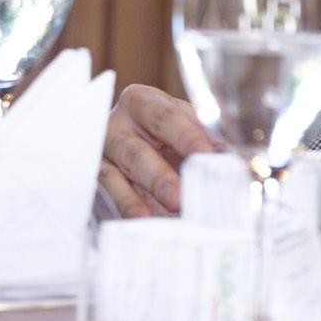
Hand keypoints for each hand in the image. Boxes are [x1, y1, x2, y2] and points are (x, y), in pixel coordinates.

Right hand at [100, 83, 217, 216]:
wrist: (127, 135)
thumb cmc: (162, 128)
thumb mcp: (183, 123)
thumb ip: (204, 139)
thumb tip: (226, 160)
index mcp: (143, 102)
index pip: (166, 118)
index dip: (187, 137)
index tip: (206, 156)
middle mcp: (116, 124)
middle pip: (136, 151)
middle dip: (160, 177)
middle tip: (180, 197)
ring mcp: (101, 152)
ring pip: (116, 175)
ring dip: (138, 198)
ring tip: (163, 212)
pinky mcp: (93, 176)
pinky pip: (107, 194)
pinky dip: (125, 206)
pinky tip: (141, 219)